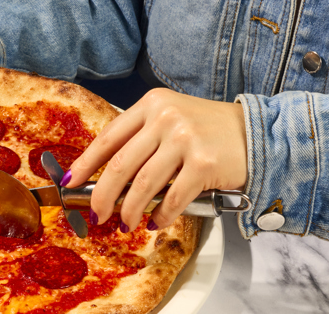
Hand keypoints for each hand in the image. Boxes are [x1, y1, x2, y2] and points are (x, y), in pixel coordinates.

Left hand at [63, 88, 247, 231]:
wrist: (259, 133)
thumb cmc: (209, 131)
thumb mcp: (171, 120)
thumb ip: (141, 140)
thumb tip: (105, 178)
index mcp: (151, 105)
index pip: (108, 137)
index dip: (86, 163)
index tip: (69, 182)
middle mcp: (166, 118)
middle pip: (120, 165)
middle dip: (103, 195)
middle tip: (97, 214)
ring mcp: (185, 140)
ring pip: (143, 185)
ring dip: (130, 211)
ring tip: (126, 224)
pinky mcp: (204, 164)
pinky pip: (172, 198)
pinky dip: (161, 215)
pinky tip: (156, 222)